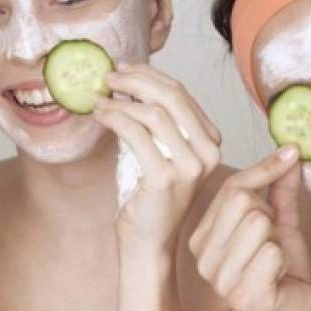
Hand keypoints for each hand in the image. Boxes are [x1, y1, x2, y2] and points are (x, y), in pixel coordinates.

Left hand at [95, 64, 221, 251]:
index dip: (150, 75)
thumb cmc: (149, 197)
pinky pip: (136, 135)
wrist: (148, 242)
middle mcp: (208, 152)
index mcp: (211, 141)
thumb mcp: (158, 151)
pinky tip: (101, 116)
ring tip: (99, 100)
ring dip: (120, 101)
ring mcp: (189, 166)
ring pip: (153, 113)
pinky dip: (114, 118)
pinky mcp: (165, 178)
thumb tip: (125, 82)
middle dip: (136, 80)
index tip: (123, 68)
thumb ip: (152, 120)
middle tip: (109, 77)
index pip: (181, 94)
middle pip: (171, 97)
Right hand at [190, 146, 310, 310]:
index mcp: (203, 238)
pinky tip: (279, 277)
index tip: (290, 154)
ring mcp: (219, 279)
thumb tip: (290, 152)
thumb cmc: (285, 272)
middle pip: (242, 201)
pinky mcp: (243, 296)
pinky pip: (271, 252)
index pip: (230, 187)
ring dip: (278, 239)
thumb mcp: (280, 223)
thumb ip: (279, 188)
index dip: (264, 169)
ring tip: (275, 260)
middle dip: (270, 214)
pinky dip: (285, 260)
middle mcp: (203, 259)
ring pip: (257, 223)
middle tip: (274, 239)